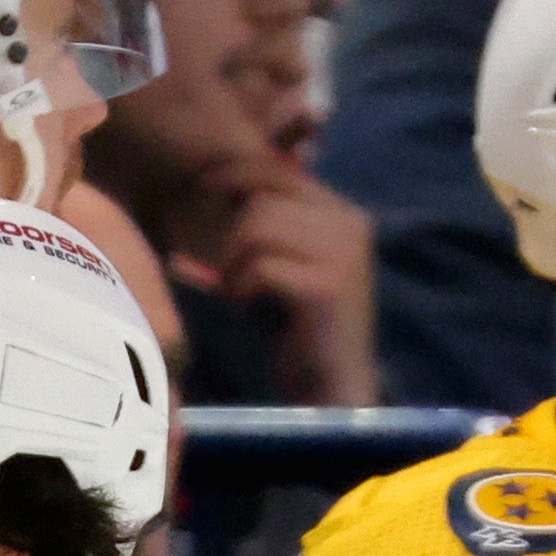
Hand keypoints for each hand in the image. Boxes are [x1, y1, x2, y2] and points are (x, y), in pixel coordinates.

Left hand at [193, 159, 375, 408]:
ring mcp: (344, 253)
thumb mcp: (276, 265)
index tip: (204, 183)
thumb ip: (257, 228)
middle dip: (232, 243)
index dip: (238, 173)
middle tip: (234, 279)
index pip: (282, 173)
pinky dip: (242, 289)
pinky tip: (251, 307)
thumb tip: (209, 184)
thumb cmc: (296, 326)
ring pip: (257, 231)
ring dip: (235, 267)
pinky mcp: (327, 286)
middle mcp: (351, 225)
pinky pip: (260, 268)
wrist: (330, 383)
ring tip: (244, 294)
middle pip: (262, 204)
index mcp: (343, 214)